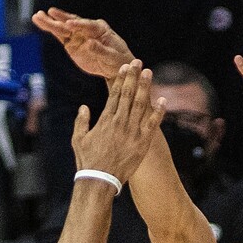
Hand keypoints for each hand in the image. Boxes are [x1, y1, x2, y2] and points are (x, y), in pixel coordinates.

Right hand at [32, 7, 134, 78]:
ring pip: (63, 27)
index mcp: (100, 28)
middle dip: (60, 18)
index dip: (78, 24)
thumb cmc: (117, 59)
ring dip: (50, 22)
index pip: (88, 25)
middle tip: (48, 13)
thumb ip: (101, 50)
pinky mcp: (71, 43)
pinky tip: (40, 22)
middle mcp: (87, 29)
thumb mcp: (112, 56)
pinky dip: (50, 29)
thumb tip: (89, 44)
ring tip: (37, 16)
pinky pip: (59, 35)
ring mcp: (78, 35)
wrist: (115, 66)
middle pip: (72, 22)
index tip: (69, 24)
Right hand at [72, 60, 165, 183]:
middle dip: (134, 77)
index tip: (125, 68)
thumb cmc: (88, 160)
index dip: (121, 79)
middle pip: (129, 94)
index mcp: (105, 120)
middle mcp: (120, 122)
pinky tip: (164, 100)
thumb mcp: (78, 139)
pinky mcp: (142, 142)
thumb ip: (81, 121)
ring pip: (141, 105)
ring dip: (145, 87)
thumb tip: (84, 107)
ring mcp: (132, 132)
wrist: (100, 180)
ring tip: (149, 73)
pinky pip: (152, 124)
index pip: (115, 94)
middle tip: (138, 62)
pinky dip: (159, 112)